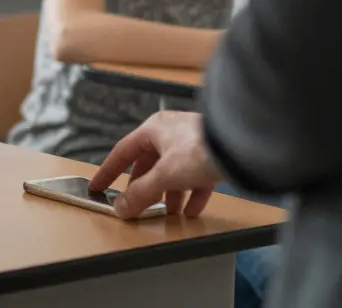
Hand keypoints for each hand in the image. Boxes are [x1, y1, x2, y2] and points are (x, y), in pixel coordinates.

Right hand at [89, 111, 222, 218]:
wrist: (243, 147)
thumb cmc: (200, 149)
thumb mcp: (164, 175)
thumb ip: (141, 193)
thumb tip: (121, 208)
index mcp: (154, 129)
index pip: (123, 152)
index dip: (108, 171)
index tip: (98, 186)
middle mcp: (171, 133)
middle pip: (148, 165)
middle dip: (145, 188)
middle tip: (136, 205)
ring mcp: (192, 144)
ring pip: (173, 173)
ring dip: (169, 194)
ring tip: (168, 213)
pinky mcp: (211, 156)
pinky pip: (196, 178)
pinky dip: (191, 195)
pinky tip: (191, 211)